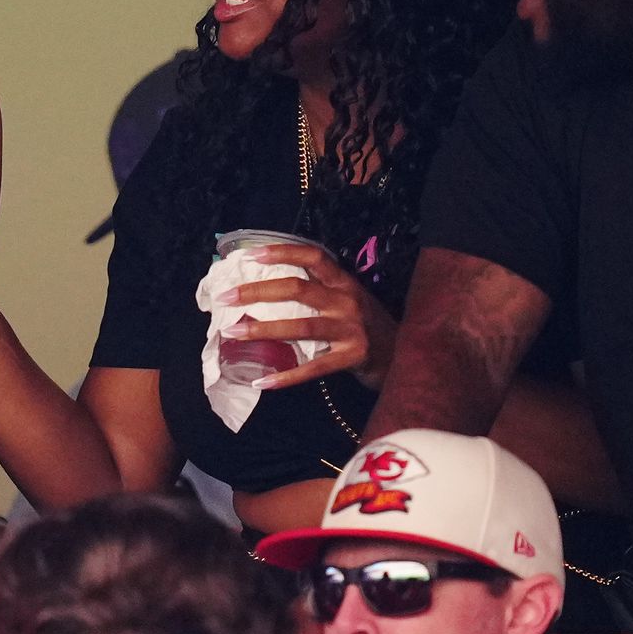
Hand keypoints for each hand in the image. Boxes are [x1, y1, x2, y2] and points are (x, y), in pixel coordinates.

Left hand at [219, 244, 396, 389]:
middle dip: (258, 291)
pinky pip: (313, 368)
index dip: (282, 252)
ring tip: (233, 334)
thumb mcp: (348, 300)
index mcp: (343, 282)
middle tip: (226, 297)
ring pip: (301, 327)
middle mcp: (347, 301)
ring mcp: (351, 329)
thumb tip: (264, 290)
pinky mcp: (353, 357)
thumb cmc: (366, 325)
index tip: (249, 255)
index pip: (312, 257)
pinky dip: (286, 376)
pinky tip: (262, 381)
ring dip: (263, 330)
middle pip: (298, 289)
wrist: (406, 356)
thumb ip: (318, 292)